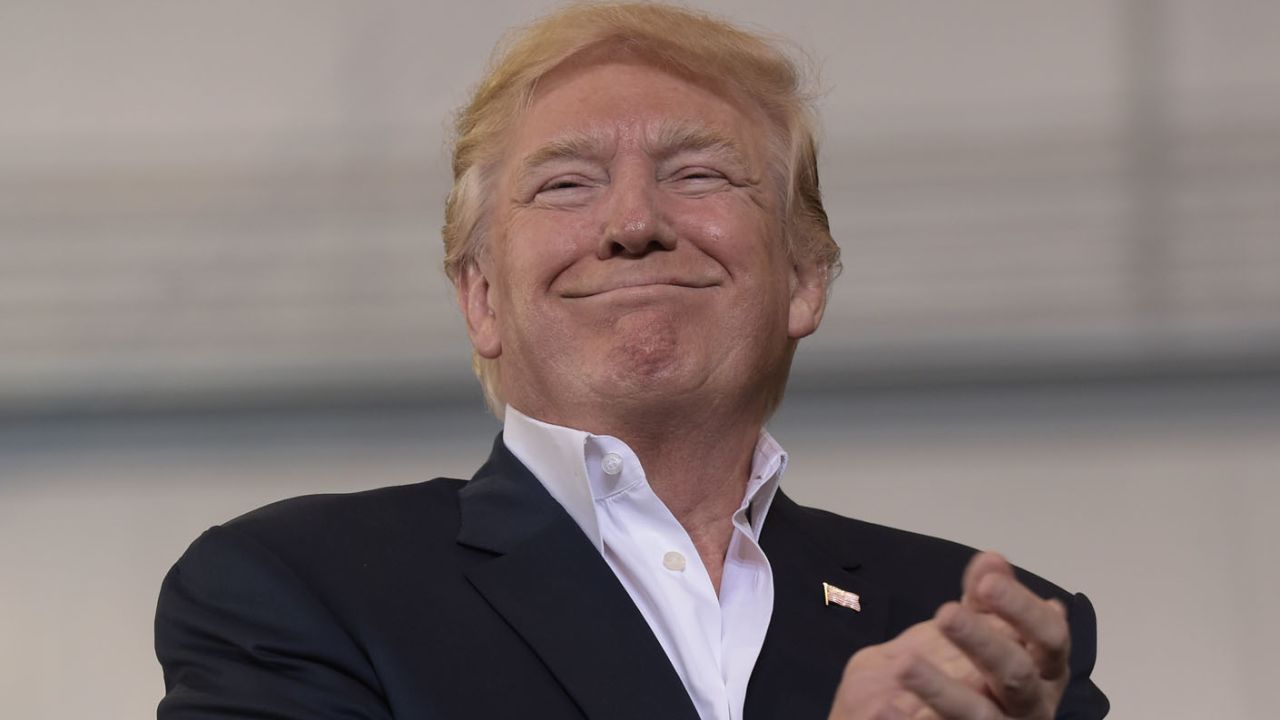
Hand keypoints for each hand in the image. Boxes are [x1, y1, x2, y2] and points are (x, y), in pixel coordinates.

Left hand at [829, 552, 1071, 719]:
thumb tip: (992, 560)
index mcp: (1043, 668)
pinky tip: (885, 708)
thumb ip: (983, 599)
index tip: (986, 583)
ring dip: (941, 691)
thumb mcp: (974, 629)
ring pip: (978, 716)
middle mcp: (1030, 705)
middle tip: (944, 614)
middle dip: (982, 643)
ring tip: (905, 665)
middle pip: (1016, 675)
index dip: (1022, 609)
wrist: (921, 714)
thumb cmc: (965, 669)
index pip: (1049, 637)